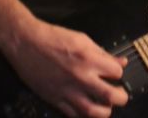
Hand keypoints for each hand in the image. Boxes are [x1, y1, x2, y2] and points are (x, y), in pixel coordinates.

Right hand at [2, 19, 128, 116]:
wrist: (25, 43)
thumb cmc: (52, 37)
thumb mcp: (82, 39)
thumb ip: (103, 53)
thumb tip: (120, 62)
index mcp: (89, 59)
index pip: (117, 73)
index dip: (119, 73)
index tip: (115, 73)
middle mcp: (80, 77)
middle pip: (110, 96)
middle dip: (121, 97)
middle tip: (120, 95)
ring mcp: (67, 90)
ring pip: (92, 112)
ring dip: (104, 112)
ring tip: (106, 107)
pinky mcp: (54, 98)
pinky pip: (72, 115)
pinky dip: (82, 115)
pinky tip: (86, 109)